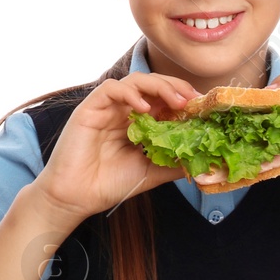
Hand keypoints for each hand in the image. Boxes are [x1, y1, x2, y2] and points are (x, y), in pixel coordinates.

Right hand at [27, 72, 199, 232]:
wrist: (75, 198)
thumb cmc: (108, 185)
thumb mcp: (151, 173)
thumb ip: (174, 164)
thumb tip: (204, 161)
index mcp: (138, 123)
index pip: (164, 100)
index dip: (184, 98)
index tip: (204, 107)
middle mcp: (123, 111)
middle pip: (153, 85)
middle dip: (176, 88)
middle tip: (193, 100)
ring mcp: (106, 108)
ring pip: (134, 81)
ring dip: (158, 86)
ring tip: (175, 101)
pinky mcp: (89, 109)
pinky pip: (110, 89)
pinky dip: (129, 93)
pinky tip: (143, 108)